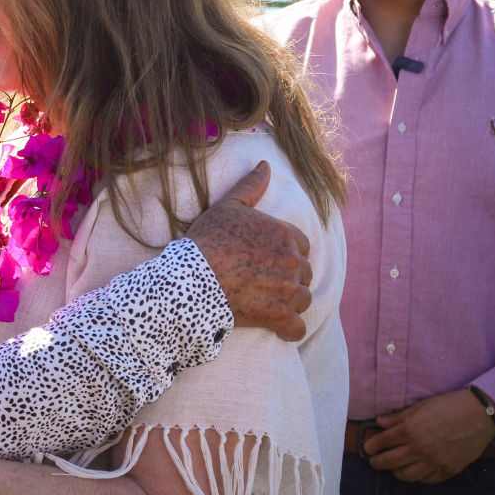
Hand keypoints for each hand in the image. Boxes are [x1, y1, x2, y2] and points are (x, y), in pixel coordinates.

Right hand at [187, 161, 312, 340]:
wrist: (191, 278)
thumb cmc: (207, 241)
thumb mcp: (227, 207)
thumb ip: (252, 186)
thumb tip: (266, 164)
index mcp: (285, 234)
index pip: (301, 245)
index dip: (285, 252)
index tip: (264, 259)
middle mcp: (293, 261)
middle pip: (303, 273)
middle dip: (288, 277)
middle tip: (261, 281)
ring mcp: (288, 291)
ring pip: (302, 299)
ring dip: (289, 302)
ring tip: (265, 301)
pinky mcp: (279, 317)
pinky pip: (296, 328)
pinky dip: (289, 329)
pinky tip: (277, 327)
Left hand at [364, 389, 494, 483]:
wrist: (480, 415)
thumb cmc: (449, 406)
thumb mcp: (420, 407)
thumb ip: (398, 417)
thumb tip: (379, 422)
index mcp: (411, 430)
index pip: (383, 441)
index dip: (372, 445)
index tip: (368, 448)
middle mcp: (420, 449)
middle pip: (390, 461)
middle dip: (378, 463)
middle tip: (374, 462)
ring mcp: (435, 462)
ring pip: (407, 475)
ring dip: (397, 472)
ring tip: (394, 468)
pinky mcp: (448, 470)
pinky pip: (427, 480)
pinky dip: (419, 478)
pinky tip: (416, 471)